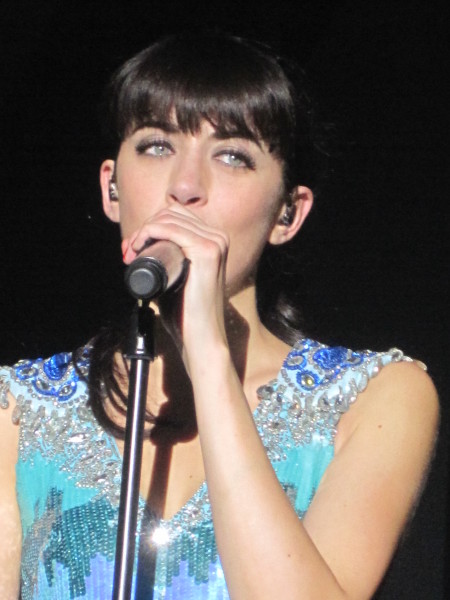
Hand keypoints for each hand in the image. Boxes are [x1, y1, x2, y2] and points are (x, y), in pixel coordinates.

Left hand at [121, 206, 229, 362]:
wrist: (201, 337)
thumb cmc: (186, 314)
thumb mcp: (176, 280)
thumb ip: (167, 266)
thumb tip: (141, 254)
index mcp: (214, 240)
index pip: (176, 216)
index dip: (149, 226)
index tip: (132, 248)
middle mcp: (218, 237)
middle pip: (171, 214)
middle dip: (144, 228)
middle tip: (129, 252)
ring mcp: (215, 243)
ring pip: (168, 218)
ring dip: (143, 230)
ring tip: (131, 252)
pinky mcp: (207, 251)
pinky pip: (171, 228)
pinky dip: (149, 231)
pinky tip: (139, 244)